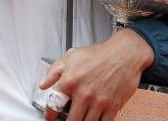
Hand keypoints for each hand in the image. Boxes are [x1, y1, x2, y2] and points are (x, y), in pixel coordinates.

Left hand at [39, 28, 154, 120]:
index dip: (50, 115)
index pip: (53, 105)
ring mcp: (98, 102)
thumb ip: (54, 71)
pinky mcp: (112, 107)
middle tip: (67, 118)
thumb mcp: (72, 56)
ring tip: (81, 117)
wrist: (124, 54)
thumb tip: (43, 84)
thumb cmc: (99, 54)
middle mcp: (83, 93)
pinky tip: (94, 119)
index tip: (50, 117)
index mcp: (70, 80)